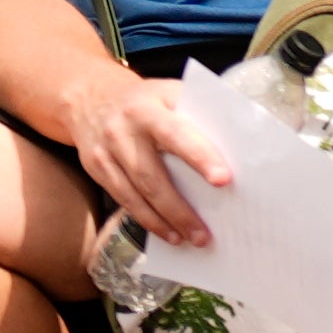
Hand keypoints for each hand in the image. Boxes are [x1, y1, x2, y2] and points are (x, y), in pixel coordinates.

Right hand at [65, 60, 238, 248]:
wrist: (90, 97)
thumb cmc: (148, 100)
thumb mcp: (171, 93)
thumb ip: (198, 114)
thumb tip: (242, 146)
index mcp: (152, 104)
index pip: (178, 133)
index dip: (200, 156)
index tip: (223, 180)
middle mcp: (126, 128)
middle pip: (152, 172)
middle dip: (180, 206)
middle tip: (206, 231)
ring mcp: (107, 150)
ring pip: (136, 193)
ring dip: (165, 220)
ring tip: (193, 239)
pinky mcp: (96, 168)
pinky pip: (123, 199)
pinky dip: (147, 219)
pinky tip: (168, 233)